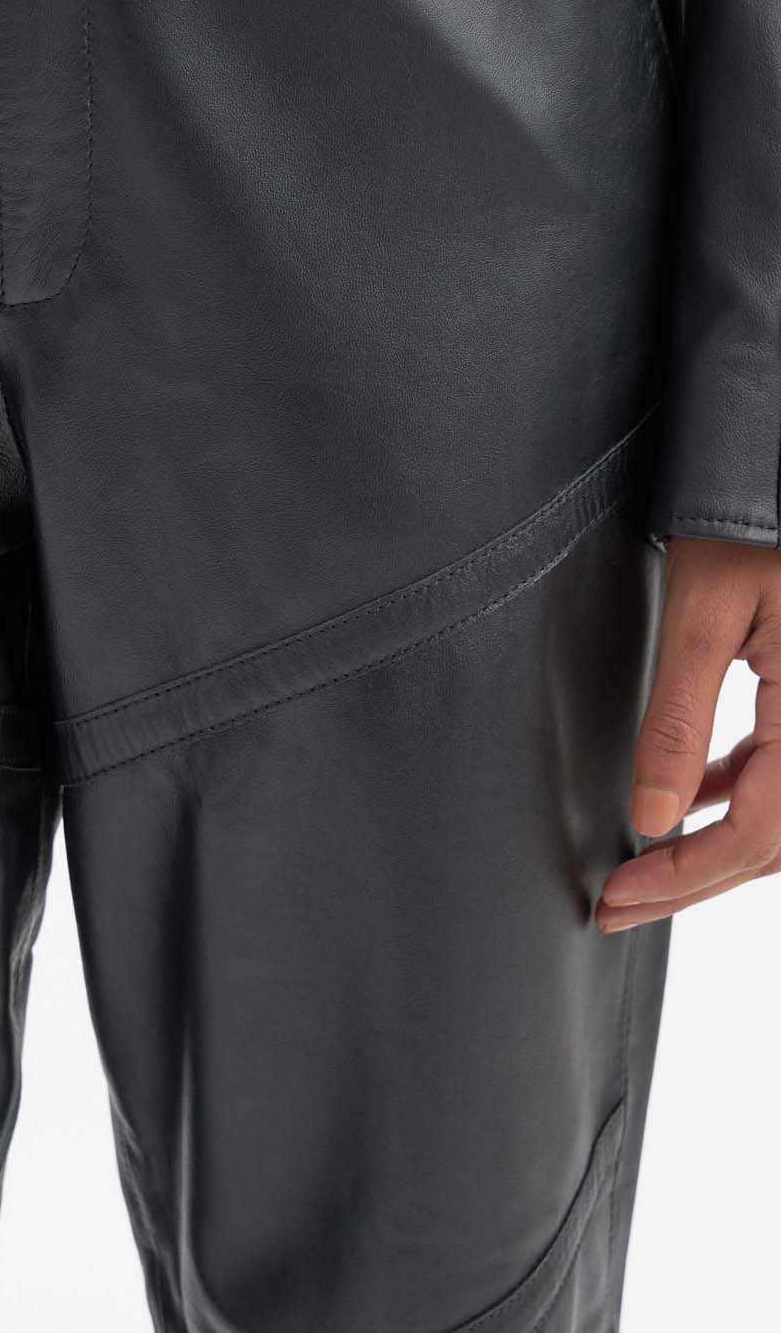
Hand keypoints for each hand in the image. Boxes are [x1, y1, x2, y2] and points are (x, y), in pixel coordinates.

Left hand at [598, 535, 780, 930]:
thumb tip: (652, 815)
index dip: (686, 876)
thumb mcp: (701, 615)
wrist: (771, 476)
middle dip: (693, 880)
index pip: (758, 832)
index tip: (619, 895)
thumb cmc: (745, 523)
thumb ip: (677, 717)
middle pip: (774, 842)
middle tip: (615, 905)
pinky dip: (732, 799)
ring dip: (712, 849)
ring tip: (637, 871)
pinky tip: (681, 803)